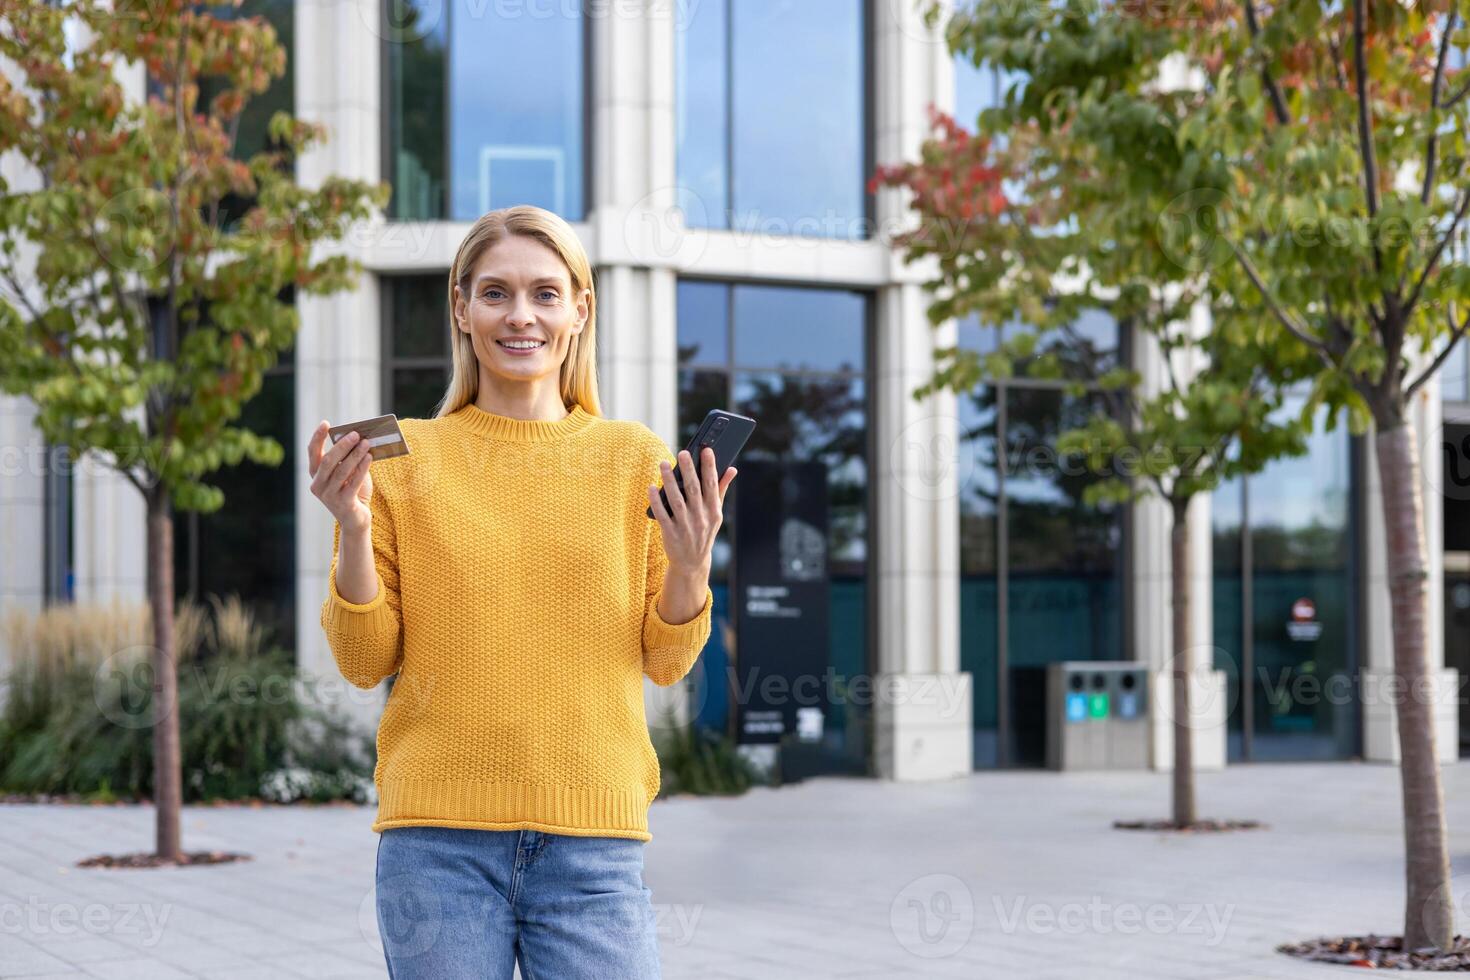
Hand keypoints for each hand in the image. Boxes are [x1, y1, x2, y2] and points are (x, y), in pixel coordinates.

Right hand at [308, 420, 373, 534]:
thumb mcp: (348, 473)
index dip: (317, 437)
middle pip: (328, 461)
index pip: (313, 453)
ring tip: (366, 442)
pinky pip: (353, 482)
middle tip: (355, 433)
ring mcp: (329, 496)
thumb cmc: (352, 491)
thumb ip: (349, 458)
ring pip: (342, 471)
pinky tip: (370, 457)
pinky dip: (362, 468)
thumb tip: (359, 438)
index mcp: (315, 475)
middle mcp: (318, 485)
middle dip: (342, 446)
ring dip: (355, 455)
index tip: (325, 423)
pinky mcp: (343, 504)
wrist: (356, 520)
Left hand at [647, 446, 736, 571]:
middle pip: (693, 490)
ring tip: (664, 464)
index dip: (710, 467)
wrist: (692, 562)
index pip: (711, 485)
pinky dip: (656, 501)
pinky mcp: (670, 533)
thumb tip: (732, 469)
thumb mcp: (716, 514)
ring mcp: (685, 526)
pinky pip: (662, 514)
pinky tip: (651, 487)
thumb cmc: (704, 532)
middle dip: (689, 470)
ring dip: (669, 481)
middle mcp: (700, 517)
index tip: (707, 450)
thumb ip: (721, 490)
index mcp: (713, 510)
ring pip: (676, 500)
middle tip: (683, 452)